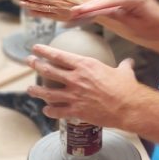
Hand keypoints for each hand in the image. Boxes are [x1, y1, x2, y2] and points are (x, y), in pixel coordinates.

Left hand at [26, 44, 151, 128]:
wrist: (128, 107)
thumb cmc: (126, 88)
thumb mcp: (124, 72)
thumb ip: (123, 65)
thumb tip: (128, 61)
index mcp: (85, 65)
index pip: (59, 56)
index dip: (44, 51)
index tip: (35, 48)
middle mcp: (75, 79)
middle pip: (48, 71)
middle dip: (36, 65)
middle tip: (29, 62)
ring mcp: (74, 96)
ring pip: (48, 93)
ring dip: (37, 91)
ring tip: (30, 89)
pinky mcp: (76, 111)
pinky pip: (58, 111)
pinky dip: (50, 111)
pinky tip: (46, 111)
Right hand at [70, 0, 158, 39]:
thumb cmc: (154, 28)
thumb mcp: (134, 26)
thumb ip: (117, 16)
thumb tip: (99, 12)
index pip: (109, 1)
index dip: (93, 6)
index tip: (79, 10)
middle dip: (89, 5)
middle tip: (72, 12)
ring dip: (92, 4)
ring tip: (76, 11)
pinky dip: (99, 4)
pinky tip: (88, 9)